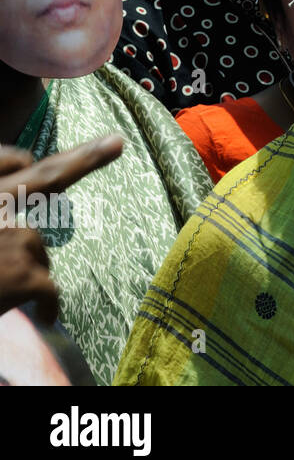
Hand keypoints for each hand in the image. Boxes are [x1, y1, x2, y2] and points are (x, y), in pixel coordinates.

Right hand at [0, 136, 121, 321]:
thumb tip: (19, 180)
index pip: (8, 165)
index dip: (19, 163)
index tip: (31, 159)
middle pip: (44, 177)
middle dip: (84, 159)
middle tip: (116, 142)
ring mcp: (6, 237)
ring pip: (37, 245)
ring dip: (27, 268)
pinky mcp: (21, 272)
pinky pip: (50, 286)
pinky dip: (49, 304)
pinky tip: (43, 317)